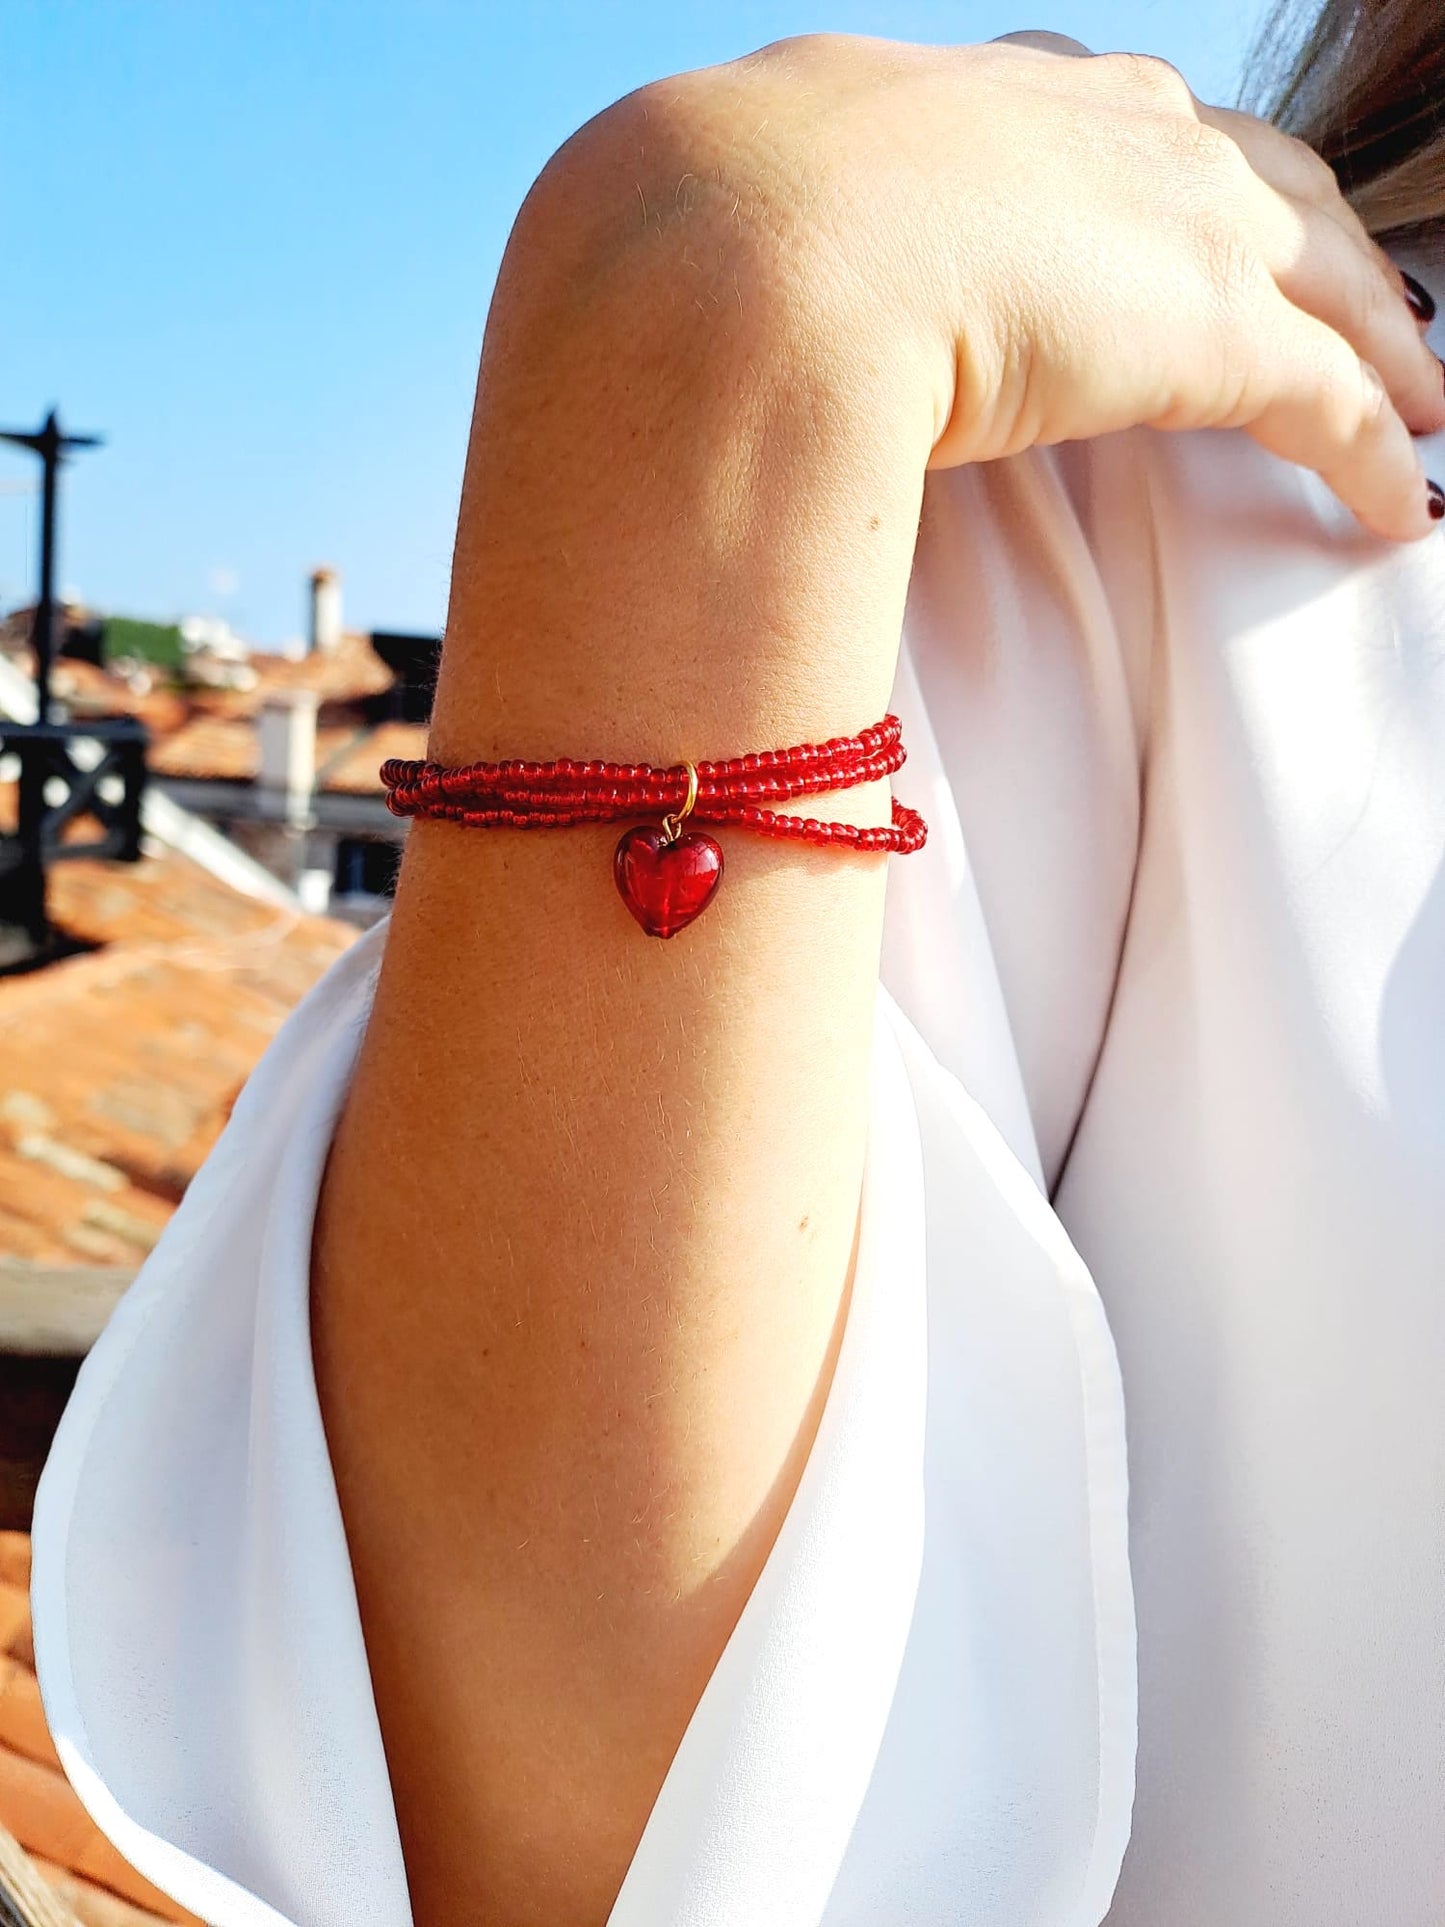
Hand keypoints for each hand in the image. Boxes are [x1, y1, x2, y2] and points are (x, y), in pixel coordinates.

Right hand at [603, 32, 1444, 539]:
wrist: (746, 259)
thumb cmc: (711, 245)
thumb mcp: (750, 214)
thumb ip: (777, 246)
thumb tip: (701, 300)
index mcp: (991, 101)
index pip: (1131, 132)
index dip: (1185, 190)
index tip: (1205, 229)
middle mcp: (1105, 130)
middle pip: (1264, 183)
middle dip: (1318, 244)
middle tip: (1365, 306)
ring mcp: (1169, 221)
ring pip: (1328, 277)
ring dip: (1379, 342)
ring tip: (1414, 395)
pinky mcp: (1212, 332)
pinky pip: (1330, 398)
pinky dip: (1375, 447)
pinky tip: (1398, 495)